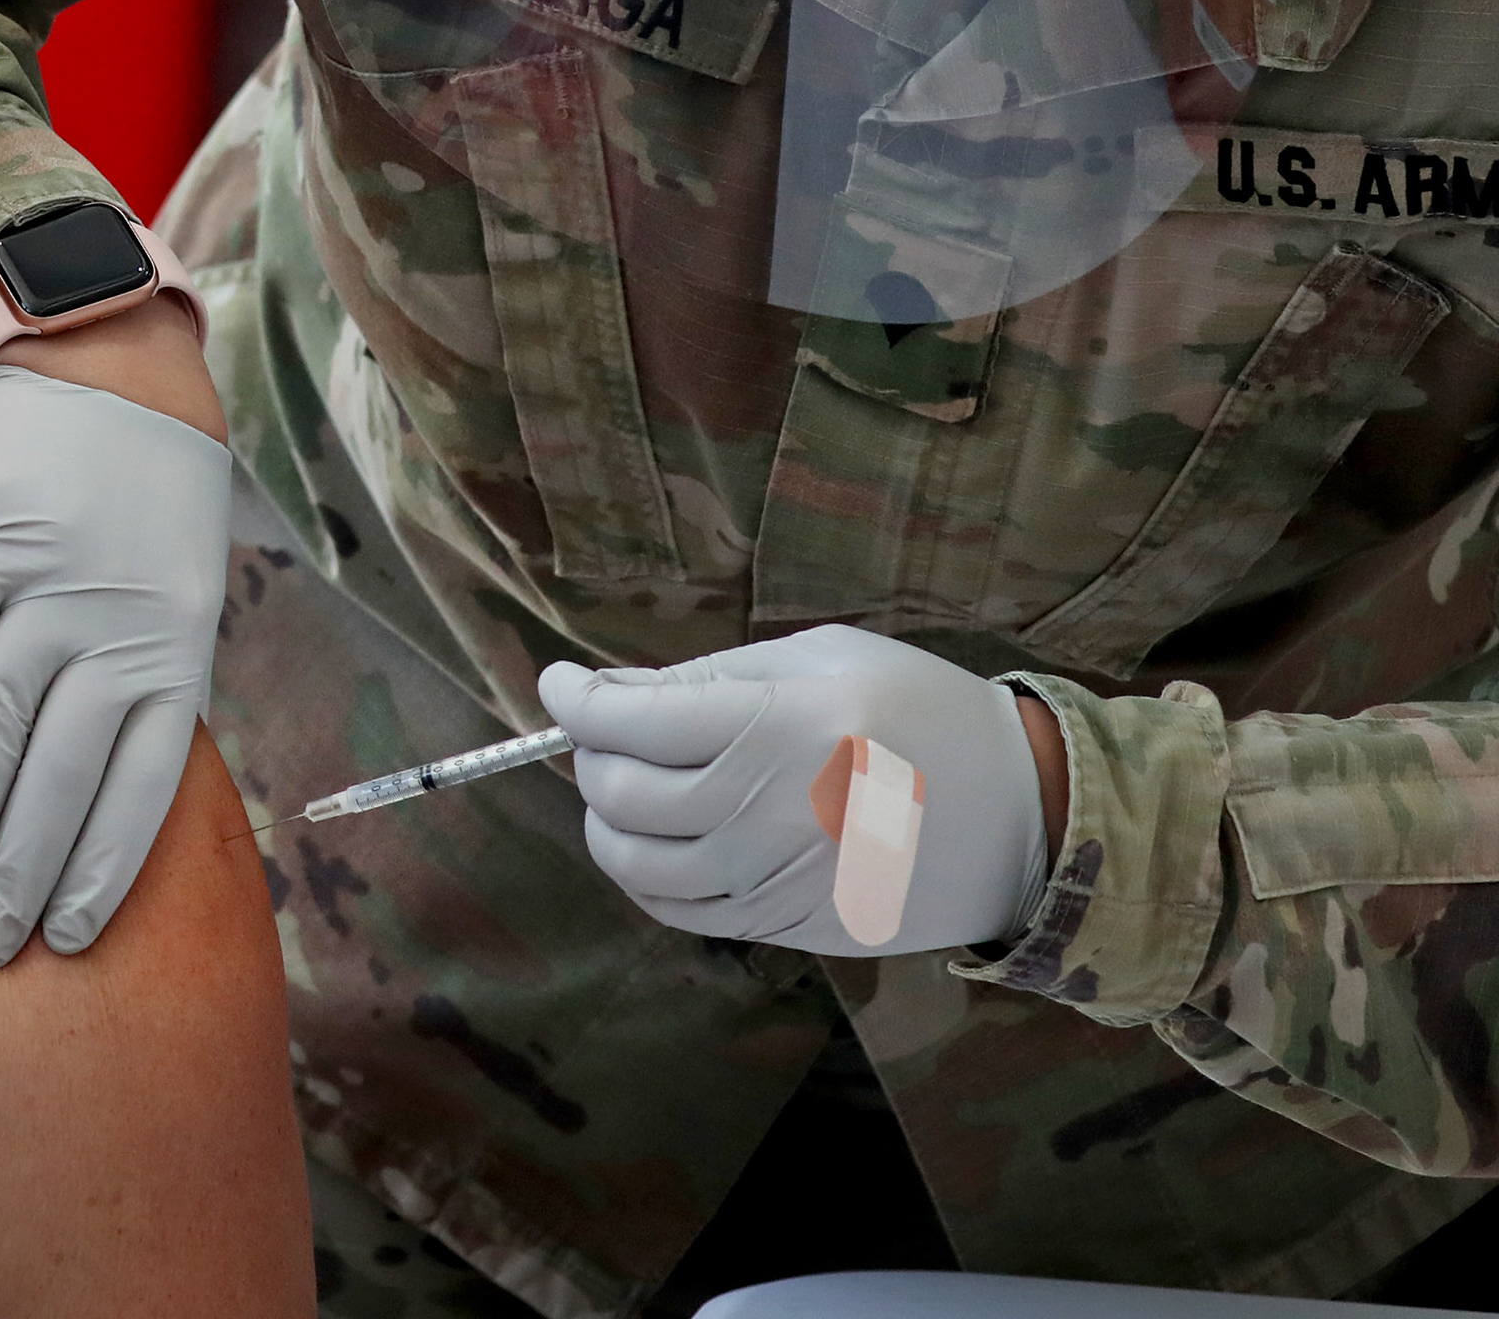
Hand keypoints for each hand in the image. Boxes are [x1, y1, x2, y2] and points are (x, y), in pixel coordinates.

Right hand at [0, 365, 232, 964]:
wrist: (107, 376)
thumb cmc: (146, 503)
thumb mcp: (176, 596)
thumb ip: (145, 685)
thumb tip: (110, 791)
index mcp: (174, 654)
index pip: (138, 791)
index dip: (96, 872)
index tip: (62, 937)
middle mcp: (114, 632)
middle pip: (61, 776)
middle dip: (23, 869)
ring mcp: (48, 590)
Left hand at [537, 625, 1051, 955]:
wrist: (1023, 816)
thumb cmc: (922, 713)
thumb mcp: (823, 659)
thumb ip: (714, 676)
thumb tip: (617, 690)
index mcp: (777, 726)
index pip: (630, 719)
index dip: (575, 699)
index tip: (561, 684)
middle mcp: (766, 809)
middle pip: (621, 793)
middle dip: (591, 755)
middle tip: (606, 731)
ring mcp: (775, 879)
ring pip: (635, 861)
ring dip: (607, 819)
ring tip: (626, 786)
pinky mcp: (788, 926)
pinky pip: (679, 909)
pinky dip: (644, 873)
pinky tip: (658, 840)